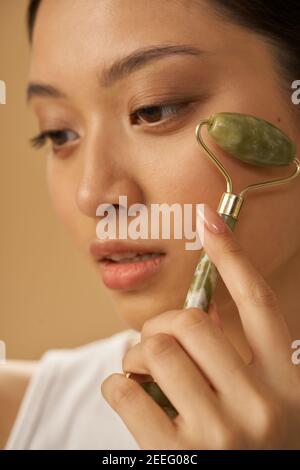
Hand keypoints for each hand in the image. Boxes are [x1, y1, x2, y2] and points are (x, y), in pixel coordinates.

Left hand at [101, 205, 299, 448]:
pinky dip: (116, 384)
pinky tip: (127, 394)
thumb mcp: (264, 396)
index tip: (210, 218)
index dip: (233, 256)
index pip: (260, 303)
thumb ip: (240, 354)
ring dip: (136, 354)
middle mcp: (263, 404)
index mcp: (289, 381)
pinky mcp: (180, 457)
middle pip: (191, 323)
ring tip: (142, 372)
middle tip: (154, 340)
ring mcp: (223, 434)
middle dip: (161, 324)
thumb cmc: (251, 443)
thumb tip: (202, 302)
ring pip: (154, 351)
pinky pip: (125, 390)